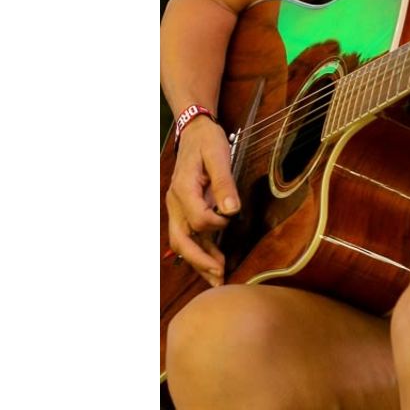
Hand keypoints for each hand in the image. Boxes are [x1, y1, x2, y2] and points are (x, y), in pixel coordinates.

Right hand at [164, 117, 240, 286]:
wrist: (194, 132)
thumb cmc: (208, 142)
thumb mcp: (219, 155)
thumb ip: (224, 182)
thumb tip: (231, 209)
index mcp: (183, 190)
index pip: (197, 219)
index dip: (216, 224)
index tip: (231, 217)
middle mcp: (176, 203)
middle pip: (181, 240)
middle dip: (200, 261)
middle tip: (220, 277)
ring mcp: (177, 208)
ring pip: (182, 243)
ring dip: (199, 262)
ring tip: (217, 279)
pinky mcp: (184, 210)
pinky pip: (188, 236)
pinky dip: (199, 251)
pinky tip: (212, 263)